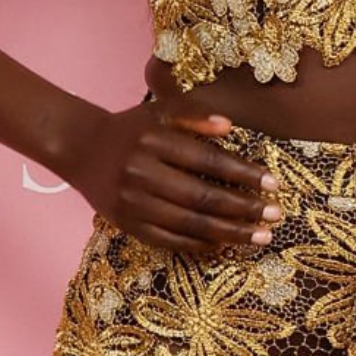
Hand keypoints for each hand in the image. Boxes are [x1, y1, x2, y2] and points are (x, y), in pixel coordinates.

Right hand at [63, 93, 281, 257]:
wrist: (79, 148)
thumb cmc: (130, 128)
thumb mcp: (159, 110)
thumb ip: (193, 112)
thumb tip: (230, 127)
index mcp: (154, 141)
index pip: (207, 161)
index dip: (242, 174)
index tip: (272, 184)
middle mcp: (142, 172)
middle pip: (202, 197)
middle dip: (243, 209)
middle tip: (275, 216)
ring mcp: (133, 202)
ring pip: (189, 224)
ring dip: (229, 233)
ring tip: (259, 237)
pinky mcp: (127, 224)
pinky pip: (167, 240)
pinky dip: (197, 246)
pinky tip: (222, 246)